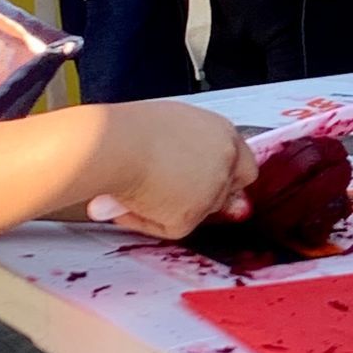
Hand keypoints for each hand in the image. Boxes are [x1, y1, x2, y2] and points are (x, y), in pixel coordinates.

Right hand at [92, 103, 256, 238]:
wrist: (109, 144)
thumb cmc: (127, 129)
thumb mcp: (173, 125)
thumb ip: (191, 147)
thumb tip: (188, 168)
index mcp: (222, 133)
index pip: (243, 164)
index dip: (225, 175)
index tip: (205, 179)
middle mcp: (225, 161)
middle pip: (228, 191)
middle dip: (204, 195)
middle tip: (172, 191)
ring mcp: (212, 190)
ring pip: (199, 211)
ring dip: (173, 205)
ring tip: (140, 188)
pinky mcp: (191, 216)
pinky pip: (171, 227)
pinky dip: (148, 220)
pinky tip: (130, 201)